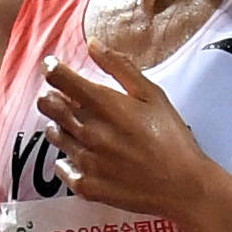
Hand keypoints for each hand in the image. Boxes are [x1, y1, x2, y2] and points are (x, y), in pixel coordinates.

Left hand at [36, 44, 211, 220]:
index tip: (54, 67)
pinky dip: (68, 159)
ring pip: (53, 134)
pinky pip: (61, 167)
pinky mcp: (86, 185)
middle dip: (52, 96)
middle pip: (47, 104)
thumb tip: (93, 44)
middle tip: (66, 99)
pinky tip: (87, 157)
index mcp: (104, 104)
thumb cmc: (173, 139)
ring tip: (84, 130)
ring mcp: (85, 160)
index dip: (51, 68)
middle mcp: (88, 131)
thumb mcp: (153, 95)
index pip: (58, 77)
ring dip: (62, 126)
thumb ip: (120, 67)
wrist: (184, 187)